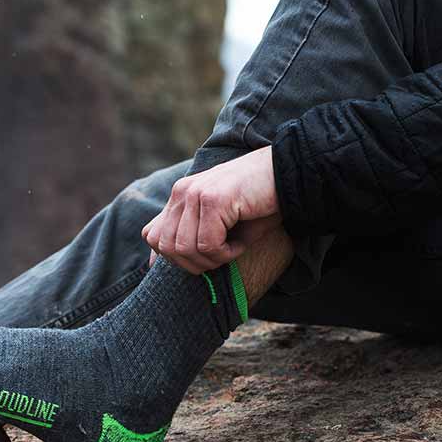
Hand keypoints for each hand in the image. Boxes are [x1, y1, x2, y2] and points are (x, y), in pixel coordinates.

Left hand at [141, 147, 280, 273]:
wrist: (289, 175)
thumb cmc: (258, 205)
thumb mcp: (218, 224)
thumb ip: (188, 238)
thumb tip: (153, 266)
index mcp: (180, 196)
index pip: (152, 236)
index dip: (172, 258)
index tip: (202, 258)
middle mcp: (182, 191)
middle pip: (167, 248)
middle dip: (194, 263)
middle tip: (221, 257)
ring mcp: (195, 193)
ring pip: (185, 248)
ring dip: (212, 259)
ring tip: (233, 248)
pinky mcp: (213, 200)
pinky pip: (207, 244)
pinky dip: (226, 253)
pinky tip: (241, 244)